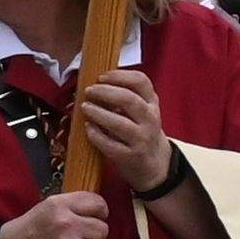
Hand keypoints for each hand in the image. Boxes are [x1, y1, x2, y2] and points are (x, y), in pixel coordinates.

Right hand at [0, 189, 110, 238]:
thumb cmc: (27, 229)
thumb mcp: (46, 206)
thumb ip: (71, 204)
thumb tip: (100, 209)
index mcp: (58, 205)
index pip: (97, 203)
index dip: (100, 211)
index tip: (96, 216)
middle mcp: (65, 223)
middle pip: (102, 228)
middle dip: (95, 232)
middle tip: (81, 235)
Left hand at [73, 68, 173, 193]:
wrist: (155, 163)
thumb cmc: (141, 131)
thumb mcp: (142, 110)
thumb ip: (126, 96)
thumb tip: (96, 83)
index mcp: (152, 103)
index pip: (141, 81)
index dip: (119, 75)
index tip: (101, 77)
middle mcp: (150, 119)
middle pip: (128, 100)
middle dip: (105, 92)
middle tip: (89, 91)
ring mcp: (141, 139)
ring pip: (119, 123)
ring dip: (98, 113)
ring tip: (85, 107)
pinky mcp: (130, 156)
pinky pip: (110, 144)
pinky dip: (96, 134)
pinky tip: (88, 127)